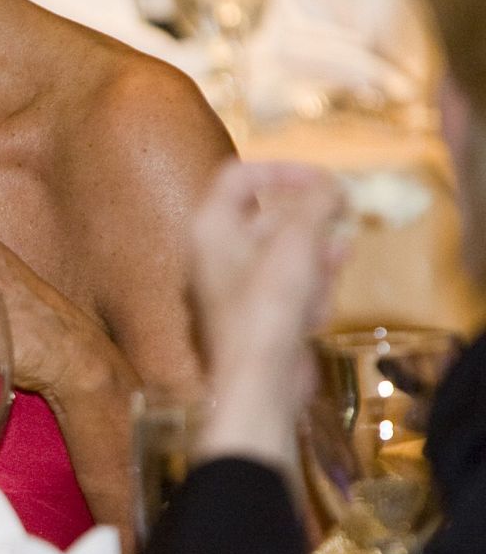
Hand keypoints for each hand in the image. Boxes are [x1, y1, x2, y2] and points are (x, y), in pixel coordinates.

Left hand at [187, 161, 345, 463]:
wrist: (259, 383)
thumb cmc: (268, 307)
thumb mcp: (297, 244)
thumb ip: (315, 206)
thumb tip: (331, 184)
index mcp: (209, 227)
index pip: (240, 176)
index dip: (283, 170)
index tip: (324, 180)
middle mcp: (214, 254)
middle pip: (267, 217)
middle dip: (309, 221)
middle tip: (344, 216)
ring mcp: (234, 287)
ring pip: (284, 255)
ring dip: (315, 260)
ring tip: (334, 266)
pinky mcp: (256, 316)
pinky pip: (288, 289)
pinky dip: (308, 293)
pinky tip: (318, 310)